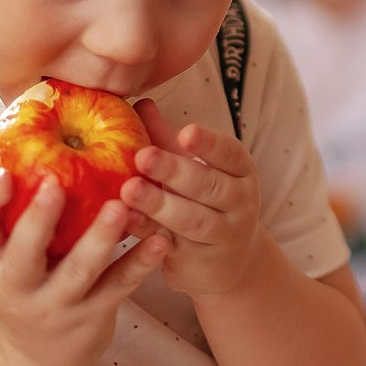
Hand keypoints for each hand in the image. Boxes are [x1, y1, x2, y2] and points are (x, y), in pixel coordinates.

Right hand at [0, 169, 169, 365]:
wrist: (35, 362)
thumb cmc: (29, 288)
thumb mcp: (10, 260)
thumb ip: (18, 218)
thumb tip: (35, 145)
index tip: (4, 173)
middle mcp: (20, 285)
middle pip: (25, 253)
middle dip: (38, 220)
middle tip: (55, 184)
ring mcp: (57, 304)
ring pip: (78, 271)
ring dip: (100, 238)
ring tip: (120, 206)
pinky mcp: (93, 316)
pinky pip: (119, 286)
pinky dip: (140, 262)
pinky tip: (161, 239)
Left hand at [126, 98, 264, 298]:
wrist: (228, 262)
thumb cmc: (204, 201)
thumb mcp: (194, 168)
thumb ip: (167, 138)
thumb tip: (140, 102)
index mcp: (240, 171)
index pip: (230, 153)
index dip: (209, 143)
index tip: (186, 132)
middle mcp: (240, 201)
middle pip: (209, 185)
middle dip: (175, 171)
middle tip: (143, 156)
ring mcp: (223, 234)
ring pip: (193, 219)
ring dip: (160, 204)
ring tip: (129, 190)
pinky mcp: (200, 260)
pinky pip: (172, 245)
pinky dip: (147, 232)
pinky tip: (125, 221)